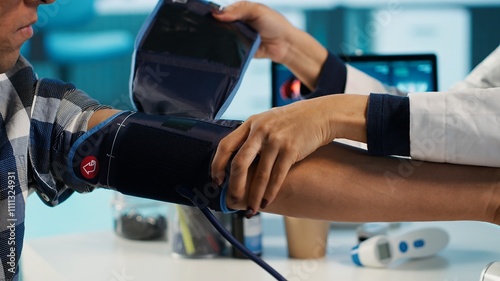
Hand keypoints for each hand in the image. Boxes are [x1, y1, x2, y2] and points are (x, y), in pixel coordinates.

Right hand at [212, 1, 327, 89]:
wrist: (286, 45)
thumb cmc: (275, 24)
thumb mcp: (257, 11)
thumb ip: (239, 10)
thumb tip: (218, 14)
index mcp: (241, 11)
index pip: (223, 11)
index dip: (215, 13)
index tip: (207, 16)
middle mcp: (239, 24)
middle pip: (221, 24)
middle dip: (215, 26)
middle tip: (207, 28)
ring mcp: (239, 37)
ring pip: (224, 37)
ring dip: (220, 38)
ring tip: (213, 38)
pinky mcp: (241, 49)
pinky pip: (230, 49)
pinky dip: (226, 49)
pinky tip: (221, 48)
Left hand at [212, 94, 367, 214]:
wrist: (320, 115)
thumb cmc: (292, 121)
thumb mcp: (267, 120)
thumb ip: (252, 135)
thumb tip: (236, 158)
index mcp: (250, 123)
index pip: (225, 145)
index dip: (218, 165)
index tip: (217, 181)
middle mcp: (260, 130)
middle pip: (239, 163)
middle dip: (234, 186)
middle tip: (232, 200)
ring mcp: (275, 140)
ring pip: (260, 174)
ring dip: (254, 195)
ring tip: (251, 209)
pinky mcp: (291, 149)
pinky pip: (277, 176)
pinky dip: (270, 192)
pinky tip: (266, 202)